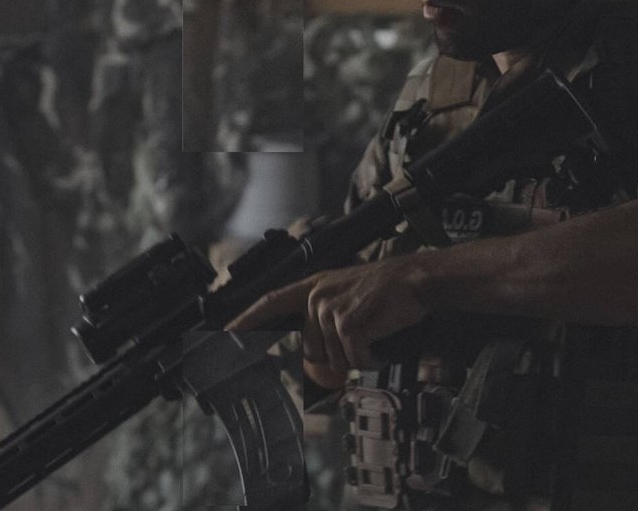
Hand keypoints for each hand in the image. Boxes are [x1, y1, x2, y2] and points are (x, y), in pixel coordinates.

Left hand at [226, 259, 428, 384]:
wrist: (413, 279)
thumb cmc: (384, 292)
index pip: (270, 302)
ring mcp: (330, 307)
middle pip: (310, 349)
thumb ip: (321, 317)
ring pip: (332, 358)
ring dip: (354, 356)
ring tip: (371, 334)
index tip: (224, 333)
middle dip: (334, 356)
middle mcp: (316, 295)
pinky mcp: (347, 320)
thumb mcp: (345, 296)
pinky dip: (367, 358)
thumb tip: (311, 353)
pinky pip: (351, 357)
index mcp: (312, 286)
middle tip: (357, 339)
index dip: (246, 319)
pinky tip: (377, 342)